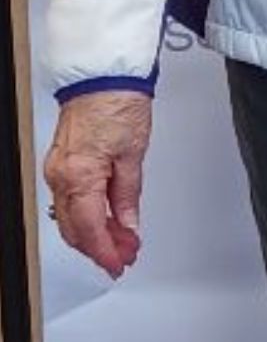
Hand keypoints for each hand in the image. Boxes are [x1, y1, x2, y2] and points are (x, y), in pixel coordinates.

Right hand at [43, 89, 152, 278]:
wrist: (103, 78)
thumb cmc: (119, 105)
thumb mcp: (134, 156)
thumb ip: (129, 196)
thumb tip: (130, 224)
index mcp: (80, 177)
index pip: (90, 229)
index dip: (105, 252)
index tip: (119, 263)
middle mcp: (61, 177)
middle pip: (75, 228)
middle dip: (100, 247)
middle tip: (125, 255)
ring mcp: (57, 170)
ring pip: (70, 217)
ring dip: (95, 233)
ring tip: (122, 240)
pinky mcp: (61, 163)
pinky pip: (70, 200)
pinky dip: (87, 214)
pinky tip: (106, 219)